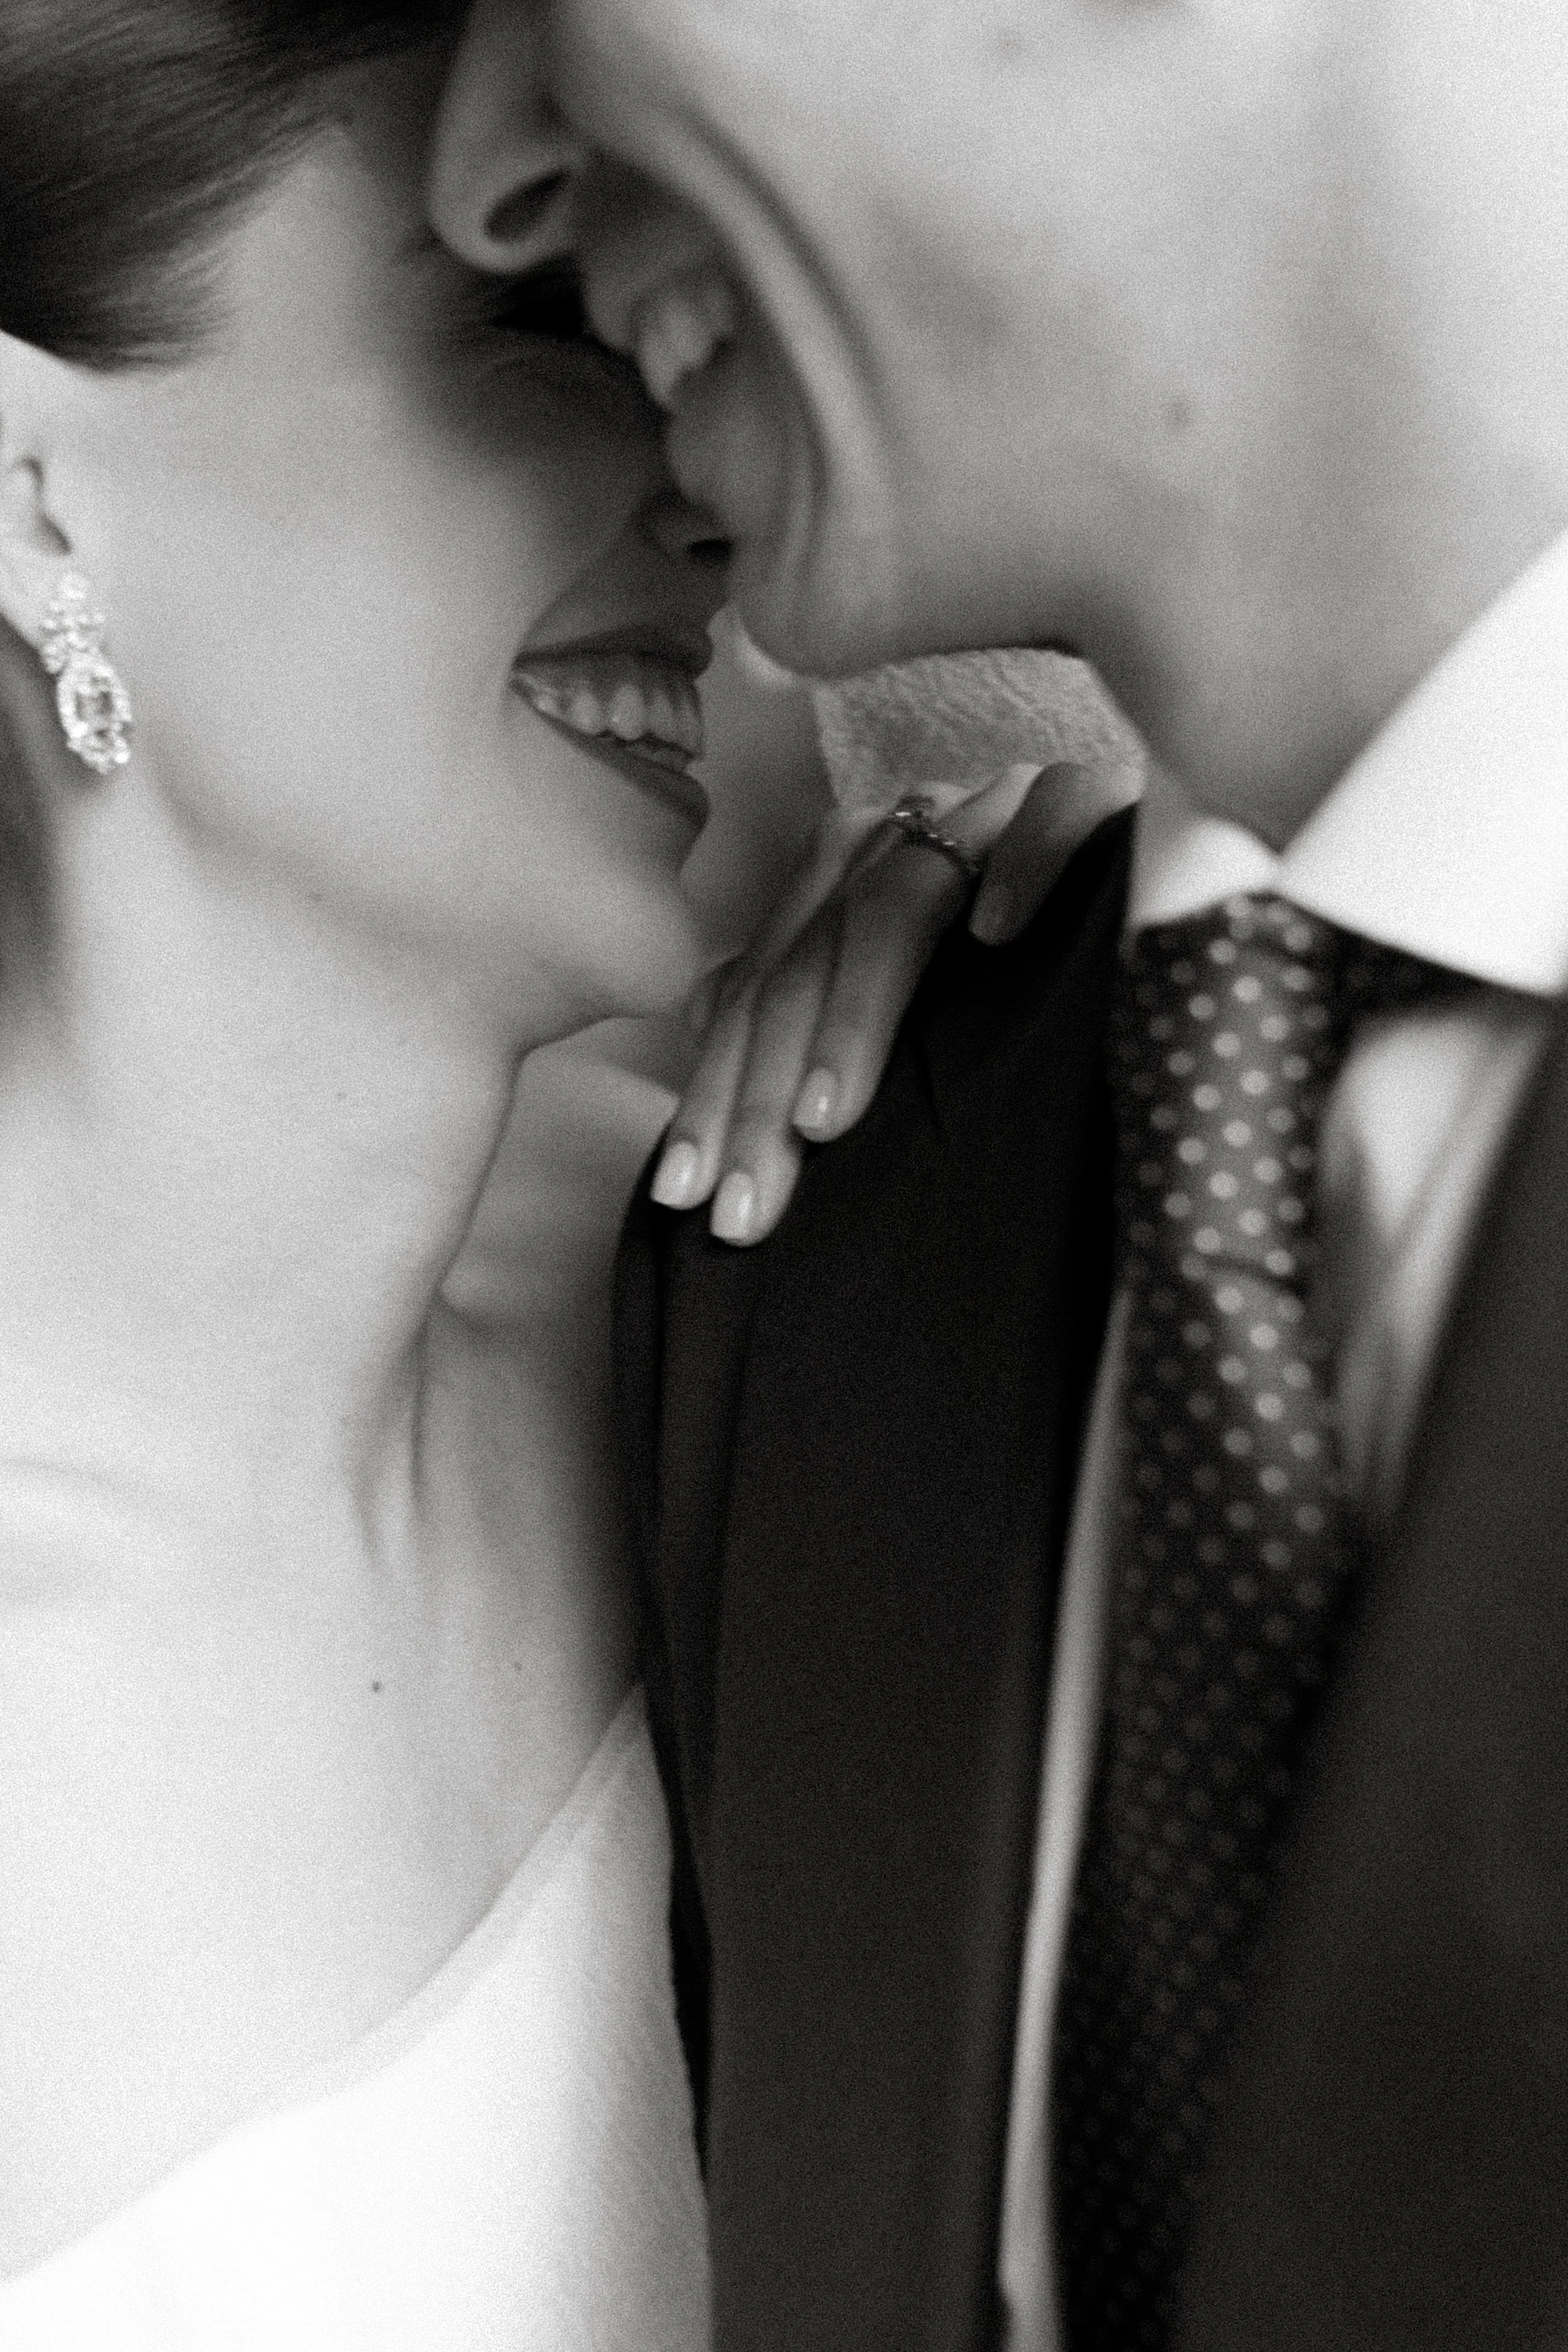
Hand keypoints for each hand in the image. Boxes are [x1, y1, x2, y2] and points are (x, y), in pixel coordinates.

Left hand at [650, 757, 1140, 1243]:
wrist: (1180, 869)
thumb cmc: (1032, 974)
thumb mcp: (910, 1006)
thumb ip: (807, 997)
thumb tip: (698, 1013)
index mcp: (856, 870)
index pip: (761, 983)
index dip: (715, 1089)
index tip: (684, 1197)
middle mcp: (916, 830)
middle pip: (809, 955)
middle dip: (763, 1089)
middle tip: (744, 1204)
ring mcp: (1001, 809)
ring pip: (900, 896)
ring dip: (857, 1012)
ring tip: (825, 1122)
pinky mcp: (1099, 793)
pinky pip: (1053, 813)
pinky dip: (1022, 869)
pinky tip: (999, 941)